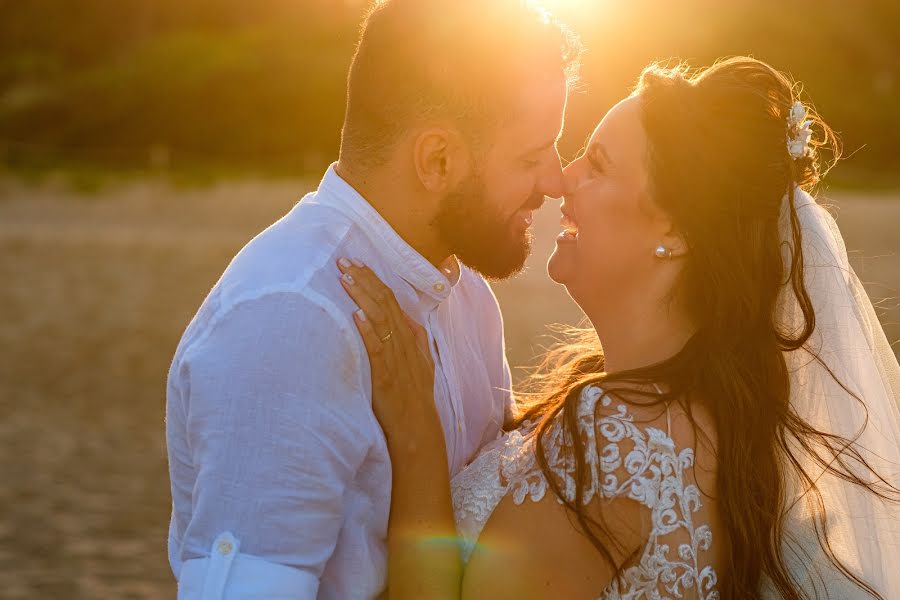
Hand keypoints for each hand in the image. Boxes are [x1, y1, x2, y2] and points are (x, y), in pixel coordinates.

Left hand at [337, 258, 442, 458]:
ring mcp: (397, 359)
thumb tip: (404, 317)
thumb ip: (414, 339)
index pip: (393, 300)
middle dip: (365, 279)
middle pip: (385, 303)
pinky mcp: (386, 376)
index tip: (358, 263)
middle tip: (345, 260)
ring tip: (345, 278)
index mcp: (412, 338)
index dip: (375, 280)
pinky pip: (377, 348)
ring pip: (380, 319)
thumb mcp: (420, 364)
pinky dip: (368, 330)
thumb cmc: (415, 398)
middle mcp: (405, 343)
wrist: (418, 429)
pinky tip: (356, 315)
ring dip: (363, 296)